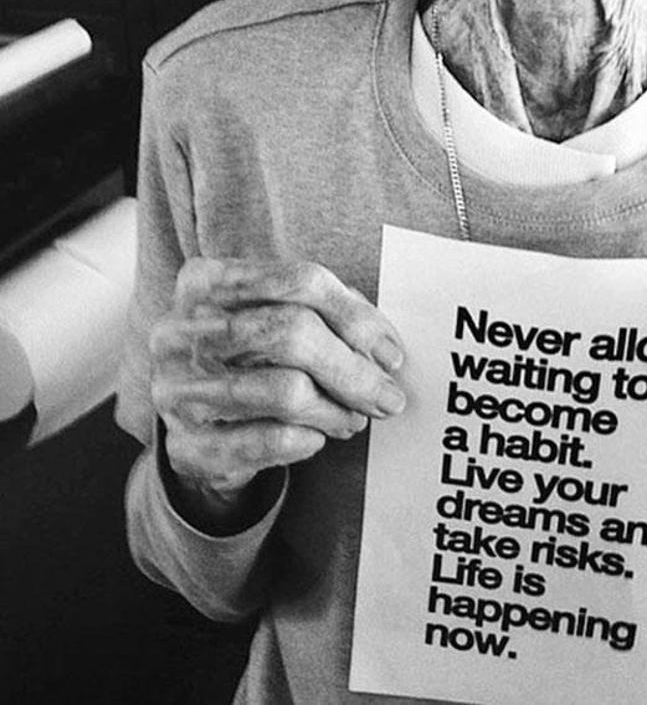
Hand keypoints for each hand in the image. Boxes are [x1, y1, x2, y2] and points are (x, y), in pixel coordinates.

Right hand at [149, 257, 405, 523]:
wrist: (186, 423)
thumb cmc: (243, 357)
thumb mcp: (270, 315)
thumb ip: (324, 314)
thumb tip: (381, 345)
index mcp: (203, 281)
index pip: (298, 281)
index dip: (355, 317)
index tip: (390, 353)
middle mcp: (180, 330)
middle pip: (292, 332)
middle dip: (352, 369)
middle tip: (386, 395)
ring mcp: (176, 389)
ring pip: (286, 390)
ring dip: (335, 409)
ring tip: (353, 418)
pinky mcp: (184, 445)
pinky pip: (267, 441)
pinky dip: (304, 440)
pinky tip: (315, 437)